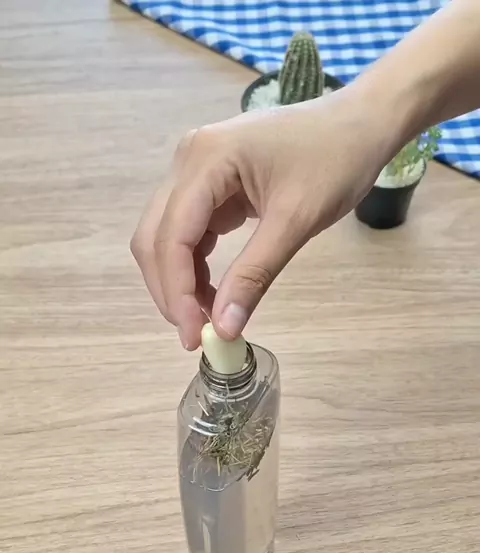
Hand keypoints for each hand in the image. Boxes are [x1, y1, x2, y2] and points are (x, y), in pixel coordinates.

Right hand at [131, 84, 395, 349]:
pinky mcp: (209, 184)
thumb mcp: (296, 221)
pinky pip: (187, 231)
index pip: (172, 236)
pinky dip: (194, 267)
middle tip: (196, 336)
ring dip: (179, 281)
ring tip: (206, 320)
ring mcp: (196, 170)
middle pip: (155, 237)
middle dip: (170, 290)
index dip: (176, 292)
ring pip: (165, 237)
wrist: (359, 125)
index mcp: (206, 159)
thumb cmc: (335, 161)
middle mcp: (188, 160)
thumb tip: (224, 329)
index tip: (195, 338)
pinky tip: (213, 294)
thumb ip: (255, 274)